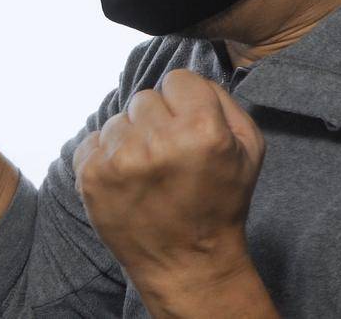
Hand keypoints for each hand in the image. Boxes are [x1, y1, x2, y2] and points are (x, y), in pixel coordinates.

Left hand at [74, 69, 265, 296]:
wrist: (186, 262)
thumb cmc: (219, 203)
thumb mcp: (248, 150)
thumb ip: (222, 100)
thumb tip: (188, 81)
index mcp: (201, 130)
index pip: (178, 79)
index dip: (185, 102)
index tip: (188, 127)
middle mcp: (157, 141)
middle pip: (145, 97)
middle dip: (158, 121)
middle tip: (170, 156)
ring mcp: (119, 159)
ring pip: (118, 119)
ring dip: (132, 139)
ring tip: (149, 172)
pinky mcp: (91, 174)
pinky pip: (94, 140)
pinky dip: (108, 156)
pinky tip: (127, 180)